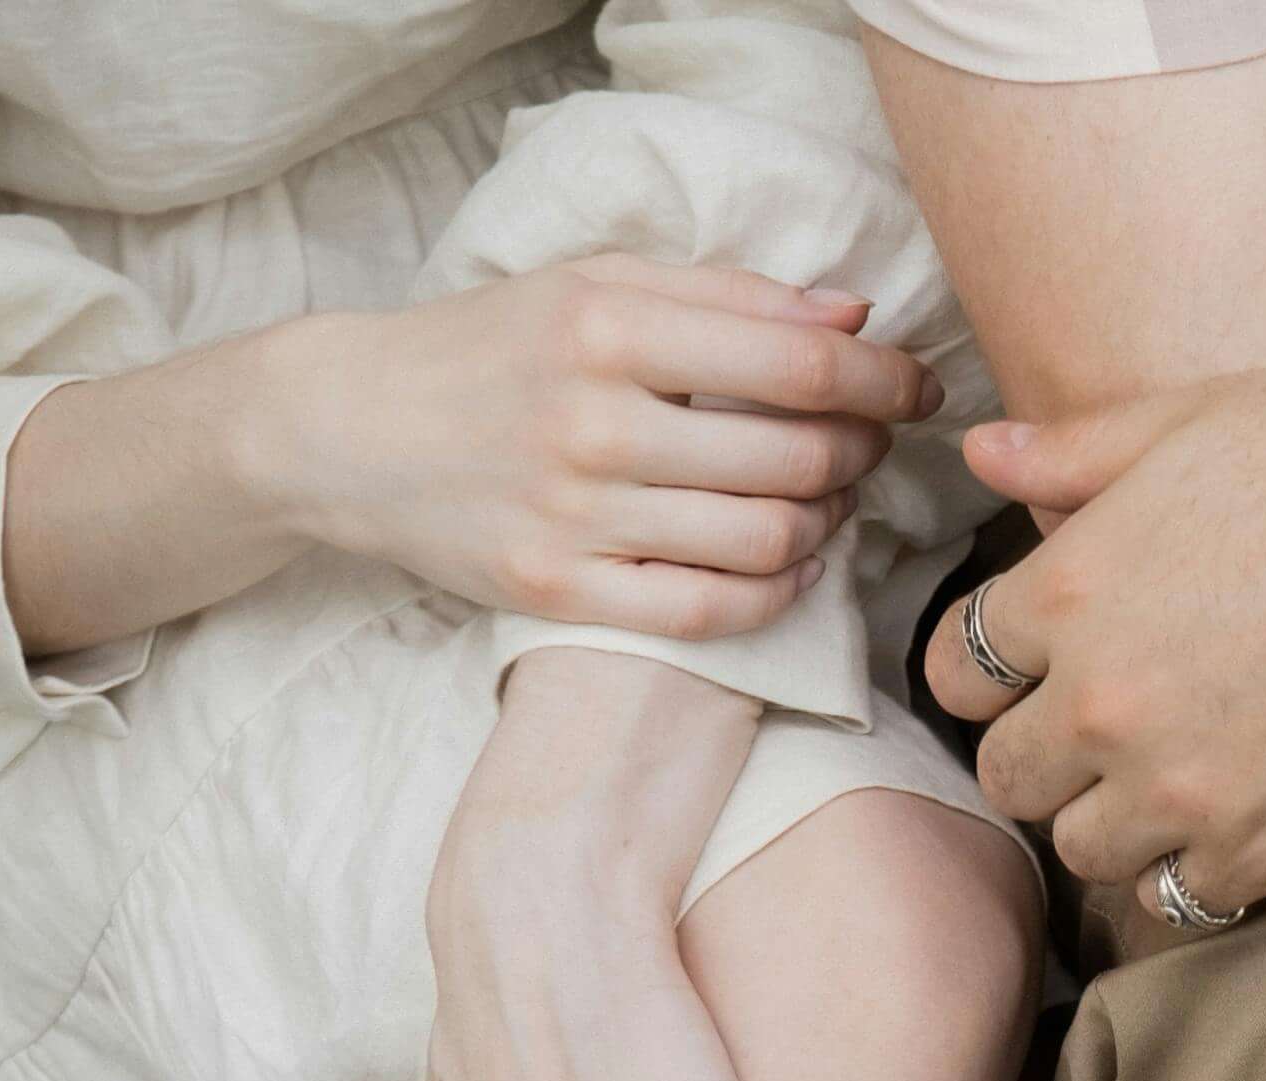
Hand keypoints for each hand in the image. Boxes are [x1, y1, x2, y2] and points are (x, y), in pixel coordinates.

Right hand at [258, 257, 930, 642]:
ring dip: (828, 522)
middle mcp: (593, 424)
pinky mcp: (557, 592)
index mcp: (609, 328)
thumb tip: (851, 321)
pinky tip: (793, 562)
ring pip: (766, 538)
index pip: (799, 367)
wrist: (347, 430)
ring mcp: (574, 517)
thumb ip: (725, 297)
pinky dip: (777, 591)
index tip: (918, 388)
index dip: (884, 384)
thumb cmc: (489, 347)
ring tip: (833, 498)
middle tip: (872, 442)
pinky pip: (710, 610)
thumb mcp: (593, 286)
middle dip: (861, 451)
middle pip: (795, 456)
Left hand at [947, 376, 1265, 915]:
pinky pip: (1177, 900)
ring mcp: (1180, 792)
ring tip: (1175, 776)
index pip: (954, 668)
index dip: (989, 671)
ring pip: (1082, 850)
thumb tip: (981, 454)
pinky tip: (1236, 818)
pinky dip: (1194, 871)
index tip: (1033, 668)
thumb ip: (1076, 449)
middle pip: (1007, 774)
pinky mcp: (1260, 854)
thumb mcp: (1203, 418)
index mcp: (1071, 587)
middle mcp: (1105, 702)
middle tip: (1107, 728)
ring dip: (1115, 820)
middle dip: (1045, 751)